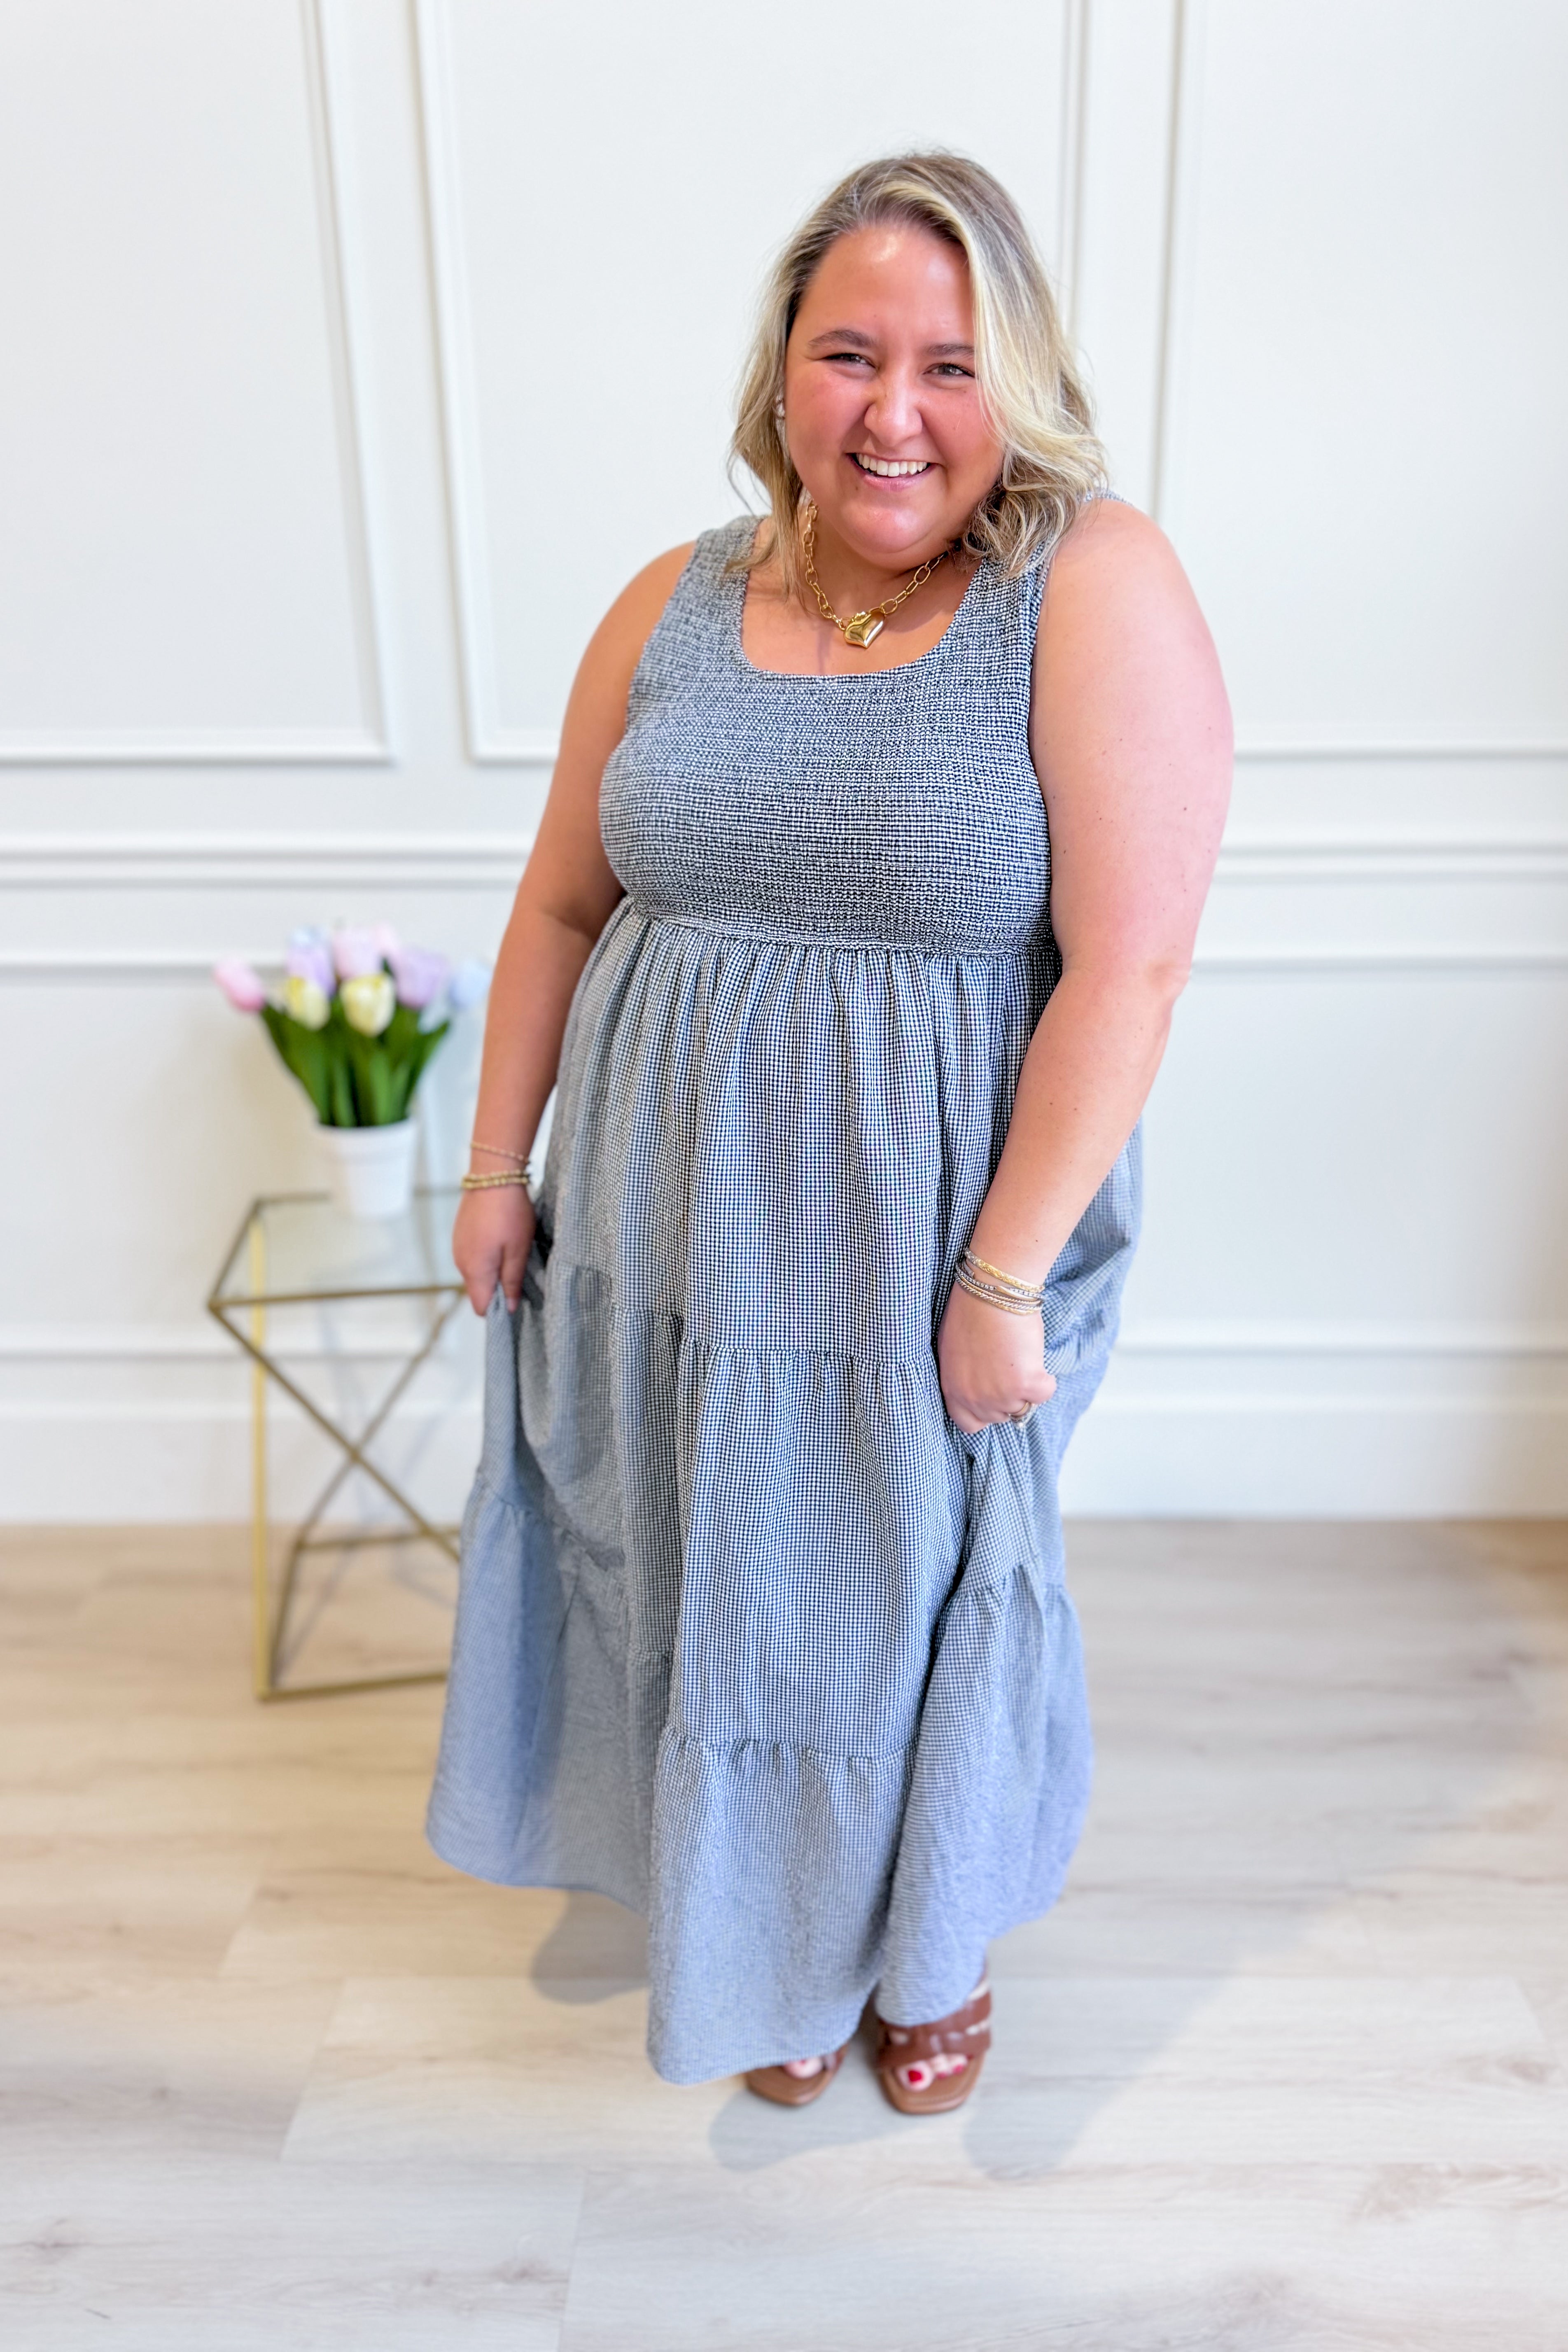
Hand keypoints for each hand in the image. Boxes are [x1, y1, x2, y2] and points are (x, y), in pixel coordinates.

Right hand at [453, 1183, 535, 1314]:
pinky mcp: (459, 1235)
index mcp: (475, 1270)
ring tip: (511, 1250)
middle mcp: (461, 1263)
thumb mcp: (518, 1250)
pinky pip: (471, 1257)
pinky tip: (499, 1239)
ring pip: (475, 1274)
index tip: (515, 1298)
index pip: (481, 1307)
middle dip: (497, 1289)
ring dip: (492, 1271)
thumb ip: (512, 1281)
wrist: (492, 1176)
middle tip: (518, 1269)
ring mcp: (457, 1248)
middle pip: (478, 1291)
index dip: (498, 1309)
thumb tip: (508, 1308)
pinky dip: (485, 1256)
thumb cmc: (509, 1213)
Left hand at [937, 1282, 1056, 1433]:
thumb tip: (981, 1387)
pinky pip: (1045, 1392)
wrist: (991, 1291)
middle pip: (1001, 1416)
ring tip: (1018, 1354)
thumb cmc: (971, 1312)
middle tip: (1009, 1365)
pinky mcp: (1025, 1384)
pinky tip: (1032, 1354)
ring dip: (1027, 1384)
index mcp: (953, 1391)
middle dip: (1008, 1395)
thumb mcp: (954, 1352)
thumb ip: (965, 1377)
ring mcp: (1000, 1395)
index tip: (993, 1395)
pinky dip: (1045, 1377)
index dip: (984, 1412)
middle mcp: (975, 1399)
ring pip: (1025, 1405)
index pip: (969, 1424)